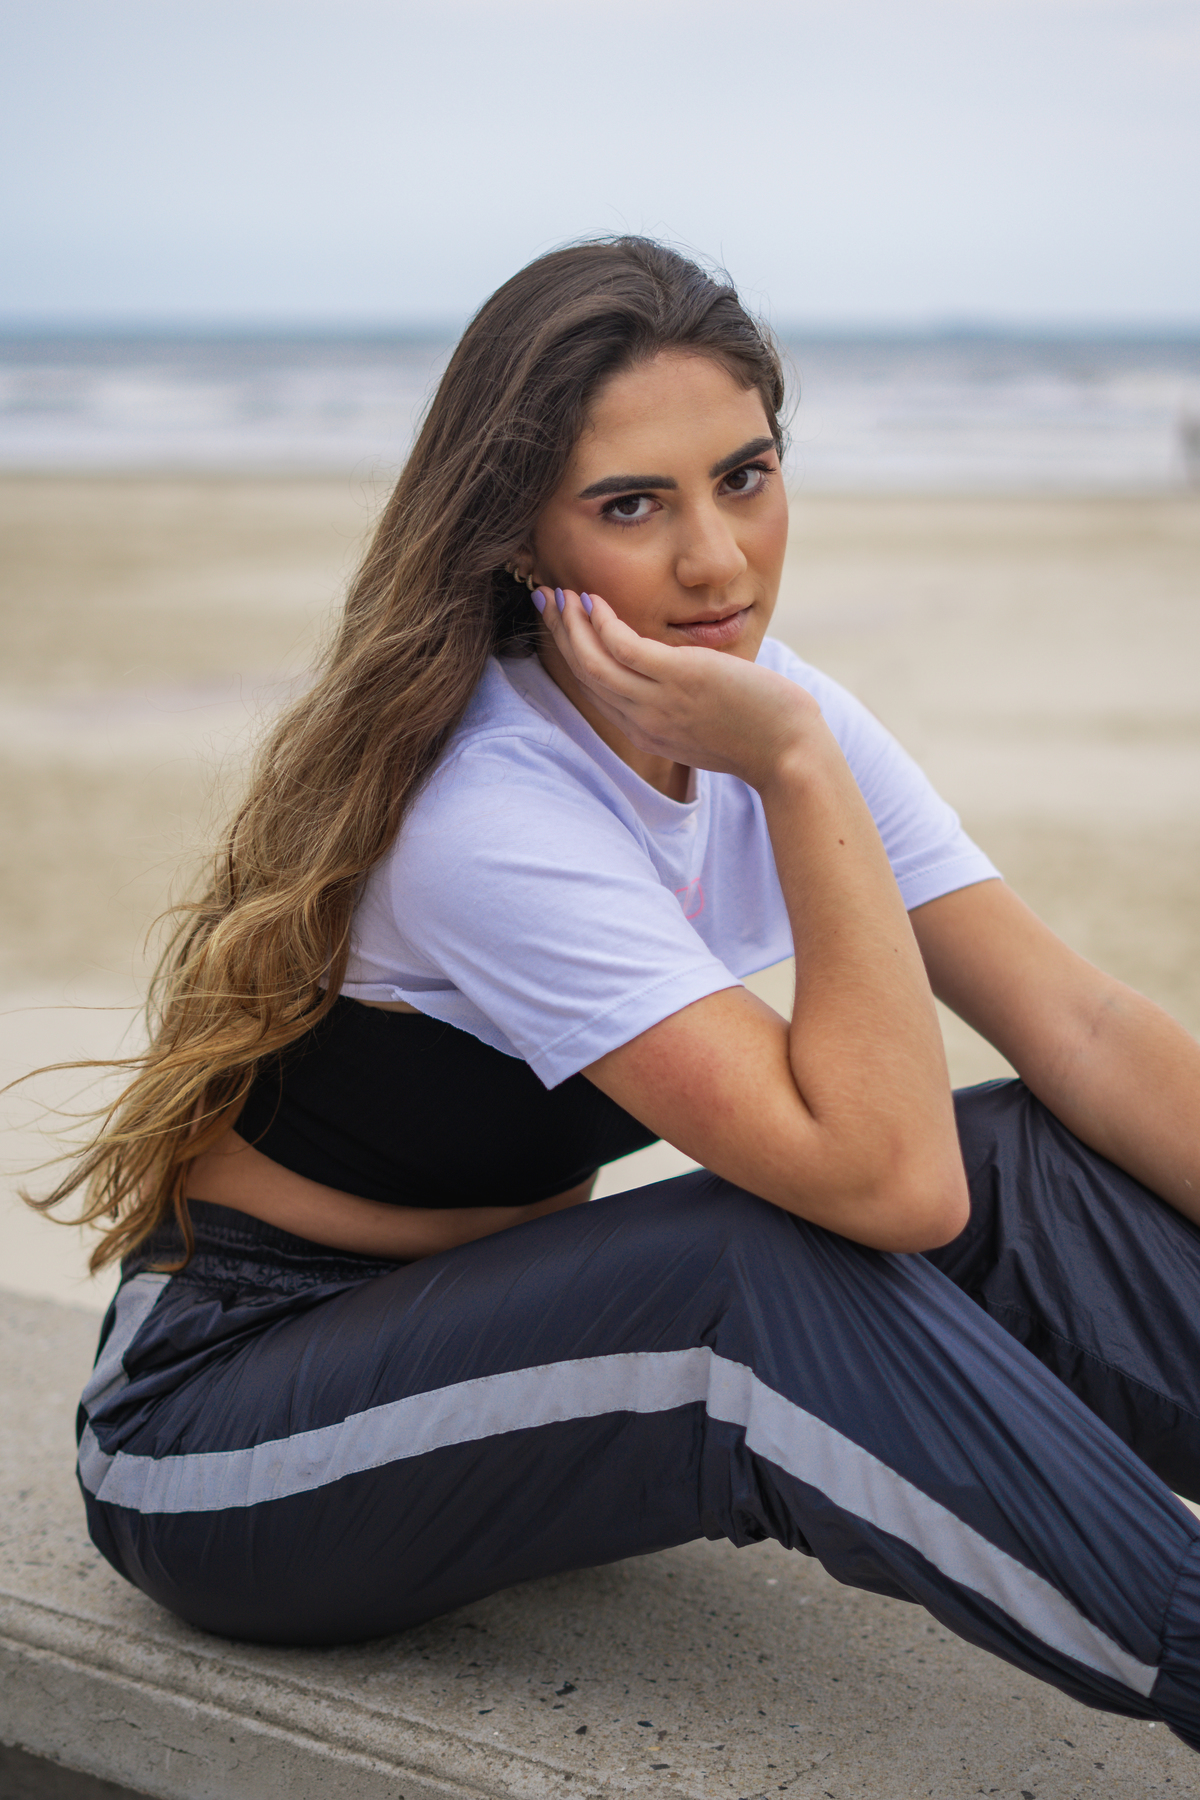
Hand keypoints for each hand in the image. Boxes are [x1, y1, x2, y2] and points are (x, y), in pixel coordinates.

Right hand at [535, 586, 822, 792]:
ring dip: (569, 623)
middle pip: (584, 673)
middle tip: (544, 597)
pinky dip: (601, 622)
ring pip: (592, 660)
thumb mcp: (705, 725)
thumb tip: (677, 678)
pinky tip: (595, 599)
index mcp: (647, 731)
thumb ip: (680, 705)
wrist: (788, 754)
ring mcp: (657, 702)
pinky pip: (622, 646)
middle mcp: (642, 720)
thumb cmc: (759, 737)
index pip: (596, 689)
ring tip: (559, 591)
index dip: (572, 653)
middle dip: (558, 632)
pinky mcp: (678, 679)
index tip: (560, 623)